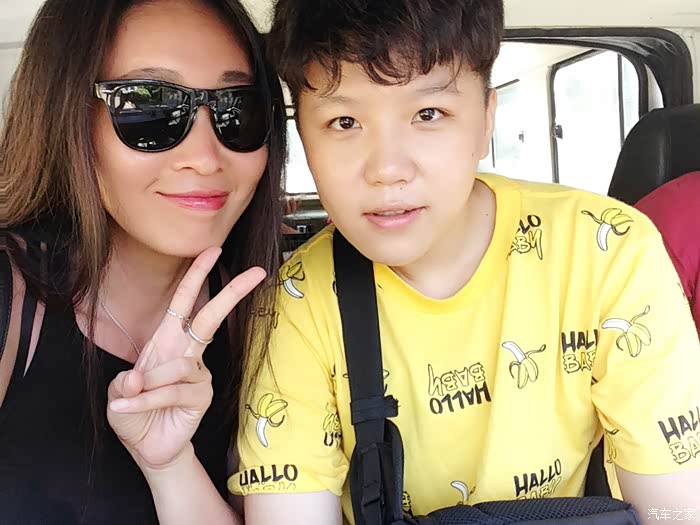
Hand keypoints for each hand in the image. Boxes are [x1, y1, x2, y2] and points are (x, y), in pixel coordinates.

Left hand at [106, 247, 265, 470]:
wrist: (146, 447)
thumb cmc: (134, 413)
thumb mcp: (118, 394)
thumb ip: (127, 384)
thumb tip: (140, 377)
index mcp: (167, 340)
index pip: (185, 302)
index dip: (197, 276)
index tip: (212, 251)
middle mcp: (186, 352)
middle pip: (211, 317)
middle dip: (232, 292)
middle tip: (257, 272)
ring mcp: (198, 374)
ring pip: (178, 366)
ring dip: (150, 383)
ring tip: (131, 397)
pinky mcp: (202, 396)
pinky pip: (173, 391)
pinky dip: (147, 400)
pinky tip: (130, 409)